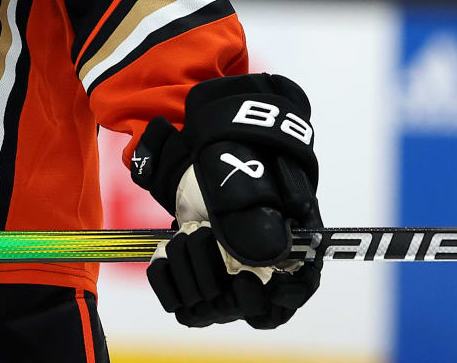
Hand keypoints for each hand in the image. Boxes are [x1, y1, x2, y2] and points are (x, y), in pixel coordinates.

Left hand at [129, 74, 321, 328]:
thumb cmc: (243, 158)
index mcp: (289, 250)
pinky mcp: (198, 276)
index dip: (271, 298)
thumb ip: (257, 220)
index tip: (243, 277)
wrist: (210, 147)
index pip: (290, 297)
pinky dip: (167, 281)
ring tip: (185, 235)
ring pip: (208, 308)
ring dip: (188, 272)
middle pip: (240, 307)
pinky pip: (181, 305)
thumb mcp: (251, 181)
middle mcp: (260, 272)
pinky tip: (166, 252)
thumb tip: (260, 259)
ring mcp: (227, 277)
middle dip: (213, 274)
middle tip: (202, 235)